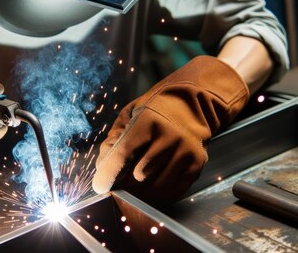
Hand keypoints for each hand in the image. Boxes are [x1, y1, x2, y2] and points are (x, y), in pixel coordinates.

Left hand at [92, 56, 248, 200]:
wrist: (190, 105)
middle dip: (127, 180)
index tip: (100, 186)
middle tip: (125, 174)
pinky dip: (162, 191)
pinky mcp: (197, 164)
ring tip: (144, 174)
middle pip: (139, 176)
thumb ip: (113, 140)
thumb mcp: (128, 116)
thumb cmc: (152, 112)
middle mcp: (170, 136)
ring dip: (145, 188)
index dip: (109, 174)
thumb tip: (103, 167)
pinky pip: (173, 192)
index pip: (124, 154)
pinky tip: (158, 177)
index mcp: (148, 120)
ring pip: (157, 188)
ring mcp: (186, 151)